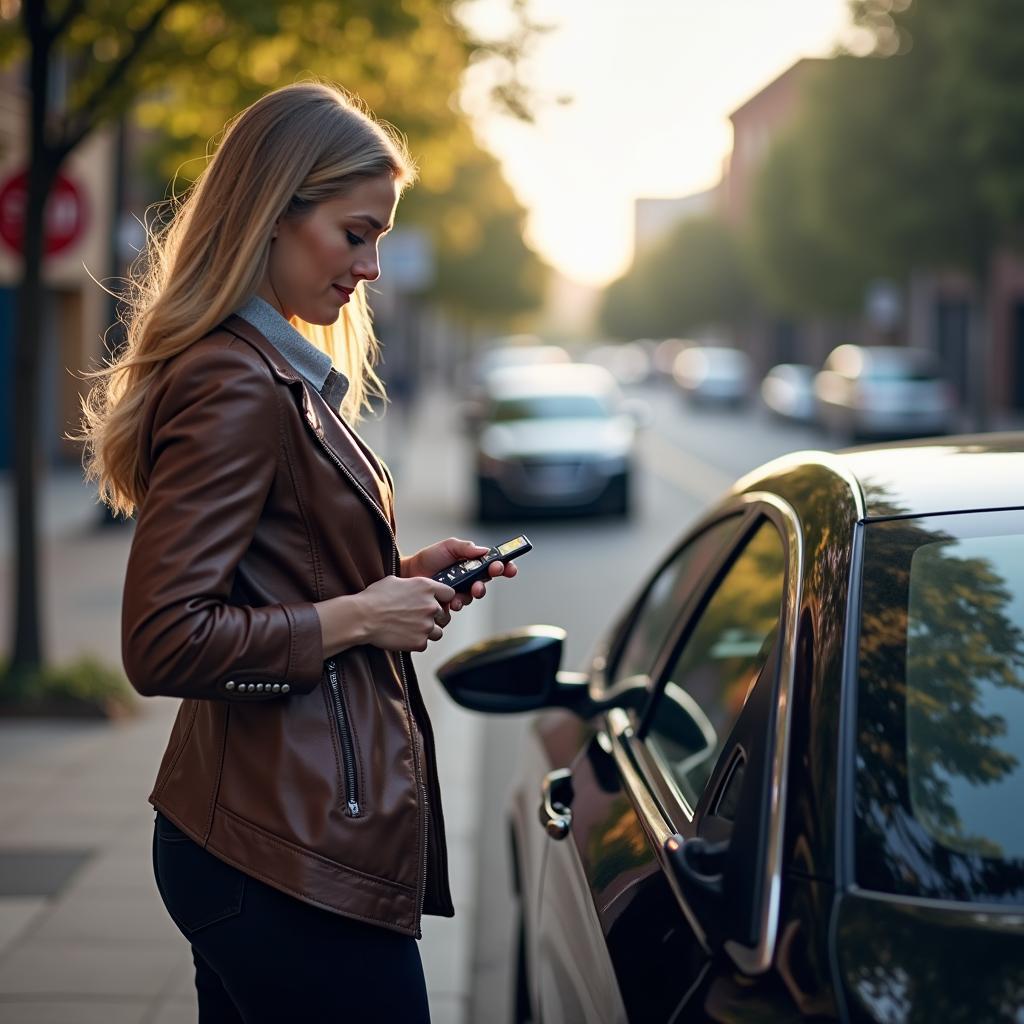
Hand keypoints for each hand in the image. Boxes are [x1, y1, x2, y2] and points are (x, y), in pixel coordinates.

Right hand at [356, 575, 455, 651]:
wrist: (362, 617)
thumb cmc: (375, 597)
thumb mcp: (396, 581)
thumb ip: (413, 585)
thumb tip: (418, 588)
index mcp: (427, 587)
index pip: (450, 593)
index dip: (443, 599)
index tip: (436, 603)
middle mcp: (431, 606)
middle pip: (445, 615)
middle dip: (435, 617)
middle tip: (418, 618)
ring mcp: (426, 625)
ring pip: (438, 632)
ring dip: (427, 631)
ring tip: (411, 629)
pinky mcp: (420, 642)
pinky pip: (424, 643)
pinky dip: (416, 642)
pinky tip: (403, 636)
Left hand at [401, 537, 517, 610]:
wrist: (409, 574)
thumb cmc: (428, 559)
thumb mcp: (448, 547)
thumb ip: (465, 547)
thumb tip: (484, 551)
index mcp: (472, 563)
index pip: (493, 564)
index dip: (504, 567)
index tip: (509, 568)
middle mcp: (469, 577)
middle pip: (487, 581)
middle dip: (488, 580)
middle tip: (485, 579)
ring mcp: (460, 591)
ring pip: (475, 595)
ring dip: (473, 593)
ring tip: (466, 591)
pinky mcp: (451, 603)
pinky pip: (461, 605)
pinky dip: (458, 602)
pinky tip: (451, 601)